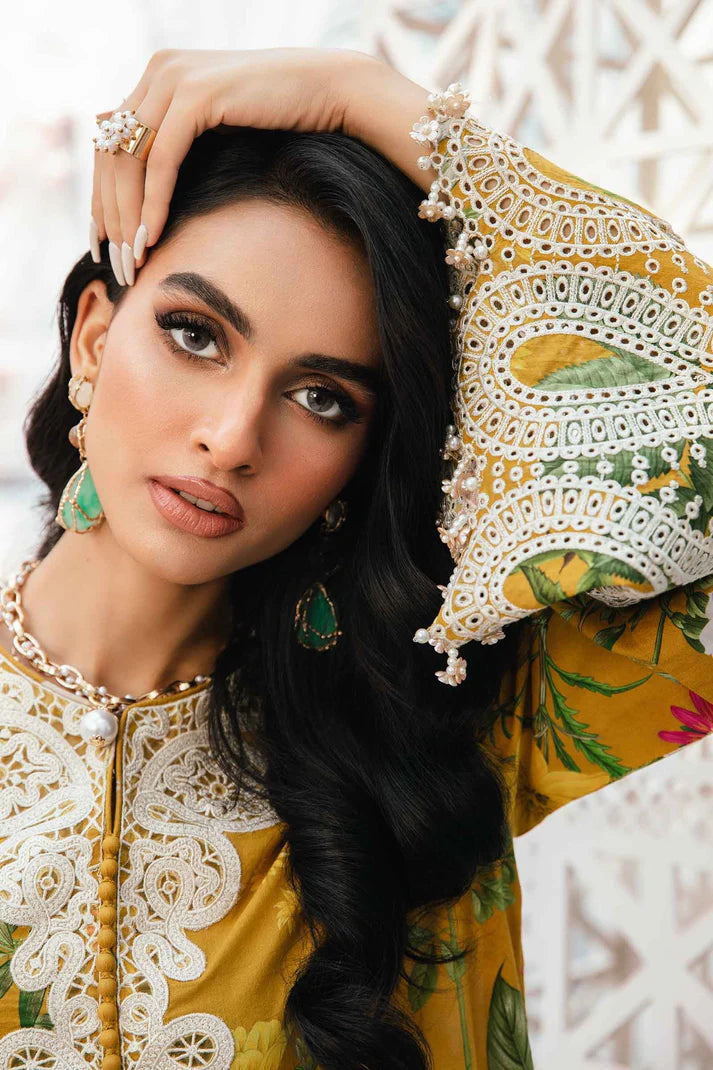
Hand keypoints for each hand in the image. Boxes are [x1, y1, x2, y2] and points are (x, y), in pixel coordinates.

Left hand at [89, 47, 373, 285]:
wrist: (330, 91)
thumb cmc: (284, 119)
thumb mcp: (219, 131)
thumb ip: (180, 143)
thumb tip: (145, 179)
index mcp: (159, 76)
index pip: (109, 143)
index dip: (100, 197)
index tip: (103, 244)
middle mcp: (159, 71)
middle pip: (110, 154)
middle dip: (108, 214)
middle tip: (115, 262)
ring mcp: (174, 78)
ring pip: (129, 160)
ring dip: (127, 216)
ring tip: (133, 260)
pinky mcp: (196, 94)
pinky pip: (161, 160)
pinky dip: (153, 203)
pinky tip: (152, 237)